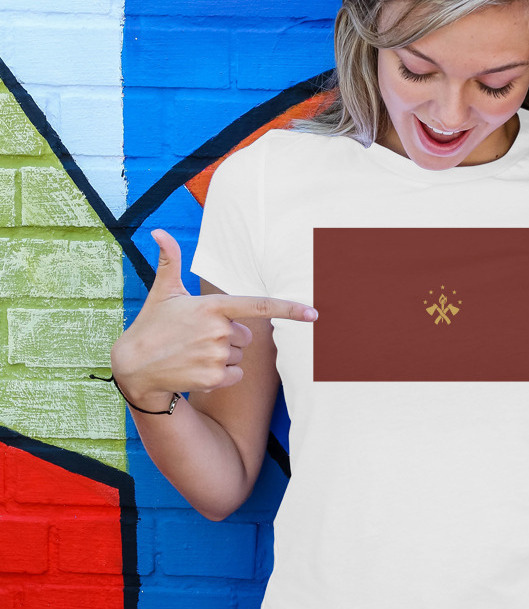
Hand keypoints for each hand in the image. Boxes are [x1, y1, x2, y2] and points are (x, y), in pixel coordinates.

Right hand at [110, 229, 315, 408]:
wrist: (134, 366)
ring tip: (194, 353)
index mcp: (212, 306)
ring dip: (224, 356)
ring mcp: (217, 356)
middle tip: (198, 338)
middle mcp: (218, 331)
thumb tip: (158, 230)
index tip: (314, 313)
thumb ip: (171, 261)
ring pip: (240, 356)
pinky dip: (222, 376)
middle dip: (228, 337)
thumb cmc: (153, 325)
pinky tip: (197, 370)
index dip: (289, 309)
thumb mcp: (163, 292)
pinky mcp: (214, 378)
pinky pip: (235, 375)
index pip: (259, 306)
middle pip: (247, 336)